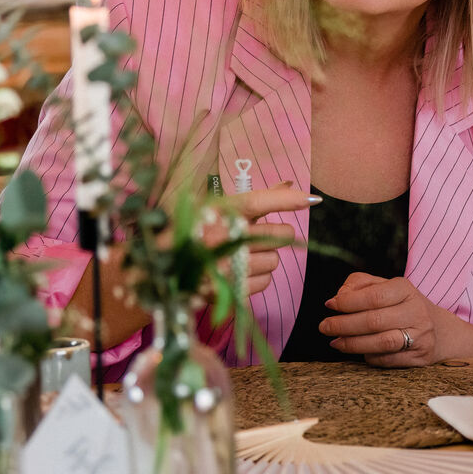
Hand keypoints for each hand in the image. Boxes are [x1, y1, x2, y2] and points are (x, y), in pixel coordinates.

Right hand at [204, 182, 308, 298]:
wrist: (159, 269)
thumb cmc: (193, 231)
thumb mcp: (216, 209)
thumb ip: (256, 199)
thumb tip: (289, 183)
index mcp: (215, 212)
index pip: (256, 202)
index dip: (286, 200)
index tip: (313, 200)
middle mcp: (219, 238)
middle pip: (277, 234)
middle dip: (278, 234)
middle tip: (260, 235)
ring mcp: (223, 266)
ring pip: (274, 260)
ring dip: (266, 257)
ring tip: (244, 255)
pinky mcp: (226, 290)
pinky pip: (265, 281)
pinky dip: (258, 277)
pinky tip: (241, 271)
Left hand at [319, 273, 444, 366]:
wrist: (440, 330)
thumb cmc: (403, 306)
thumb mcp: (386, 287)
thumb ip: (361, 285)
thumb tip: (340, 296)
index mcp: (406, 289)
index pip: (374, 295)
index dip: (349, 302)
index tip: (330, 305)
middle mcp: (416, 311)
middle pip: (375, 320)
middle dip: (344, 324)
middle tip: (324, 327)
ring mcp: (421, 335)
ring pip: (382, 342)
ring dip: (353, 344)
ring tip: (335, 342)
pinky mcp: (420, 356)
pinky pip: (389, 360)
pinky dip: (370, 357)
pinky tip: (359, 352)